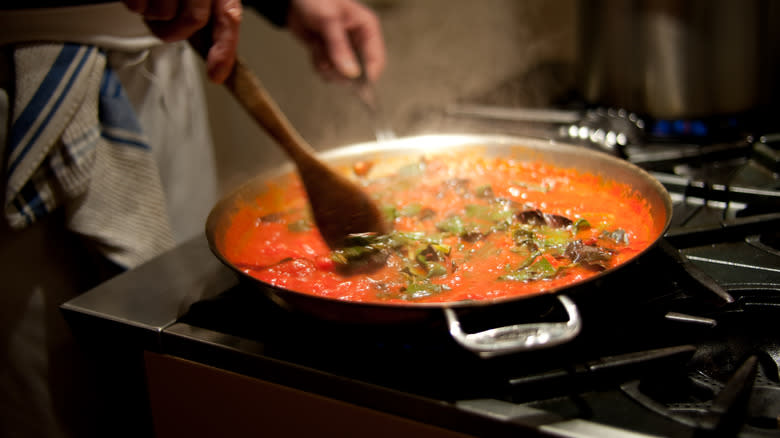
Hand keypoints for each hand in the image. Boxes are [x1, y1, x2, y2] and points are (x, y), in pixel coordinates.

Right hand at [121, 0, 241, 82]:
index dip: (224, 49)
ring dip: (153, 15)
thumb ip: (210, 17)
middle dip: (175, 31)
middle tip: (165, 26)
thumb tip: (217, 60)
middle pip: (192, 20)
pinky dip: (134, 5)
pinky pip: (137, 4)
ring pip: (163, 13)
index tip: (216, 75)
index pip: (229, 17)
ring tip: (151, 1)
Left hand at [287, 0, 385, 81]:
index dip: (367, 75)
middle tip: (329, 64)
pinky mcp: (329, 54)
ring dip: (327, 67)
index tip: (354, 84)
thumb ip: (339, 47)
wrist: (293, 0)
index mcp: (367, 29)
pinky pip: (327, 70)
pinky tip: (314, 48)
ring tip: (318, 48)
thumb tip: (351, 73)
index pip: (376, 60)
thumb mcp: (329, 21)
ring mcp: (343, 49)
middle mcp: (357, 41)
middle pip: (358, 71)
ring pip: (340, 74)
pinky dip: (318, 64)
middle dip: (341, 71)